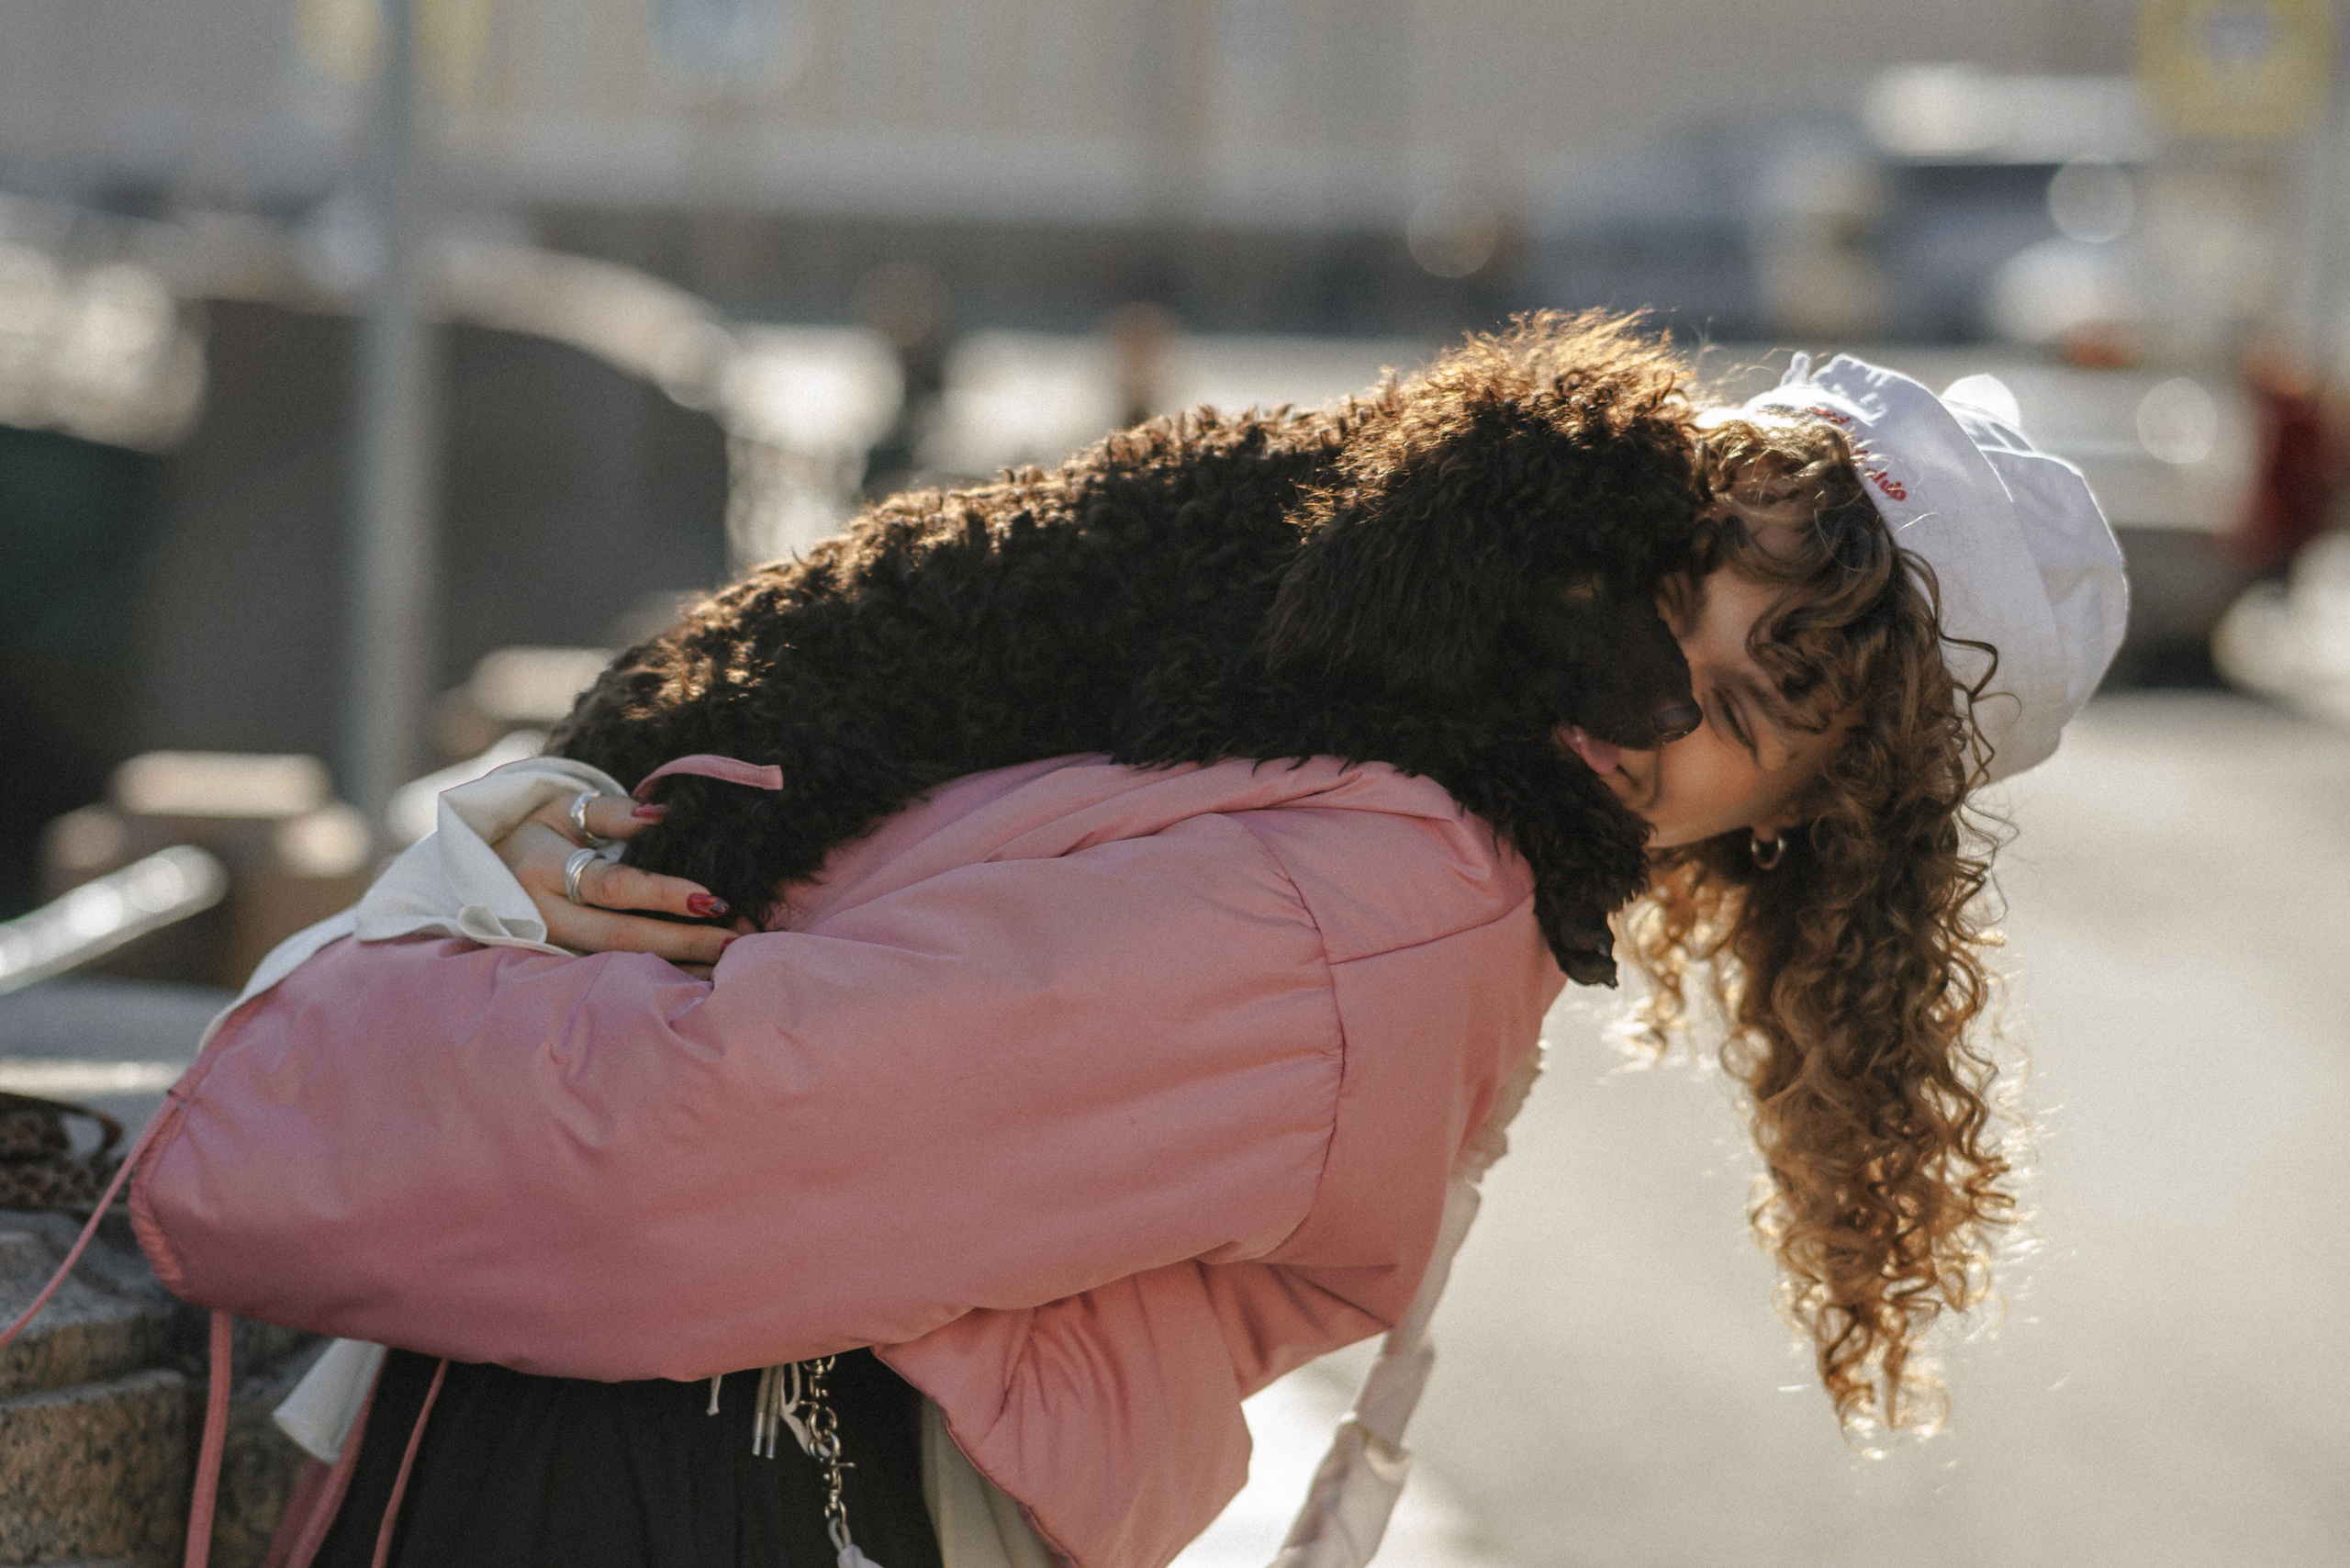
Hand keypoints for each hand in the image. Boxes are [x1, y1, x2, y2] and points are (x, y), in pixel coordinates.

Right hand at [493, 791, 744, 972]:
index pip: (611, 886)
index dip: (662, 893)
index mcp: (541, 870)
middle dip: (682, 942)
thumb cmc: (538, 829)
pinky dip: (656, 974)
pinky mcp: (559, 964)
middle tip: (735, 941)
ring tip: (726, 962)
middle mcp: (541, 916)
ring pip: (617, 964)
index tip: (711, 899)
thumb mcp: (565, 808)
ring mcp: (549, 947)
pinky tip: (697, 974)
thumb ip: (613, 813)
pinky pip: (612, 973)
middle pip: (620, 937)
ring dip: (676, 966)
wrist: (485, 863)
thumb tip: (663, 816)